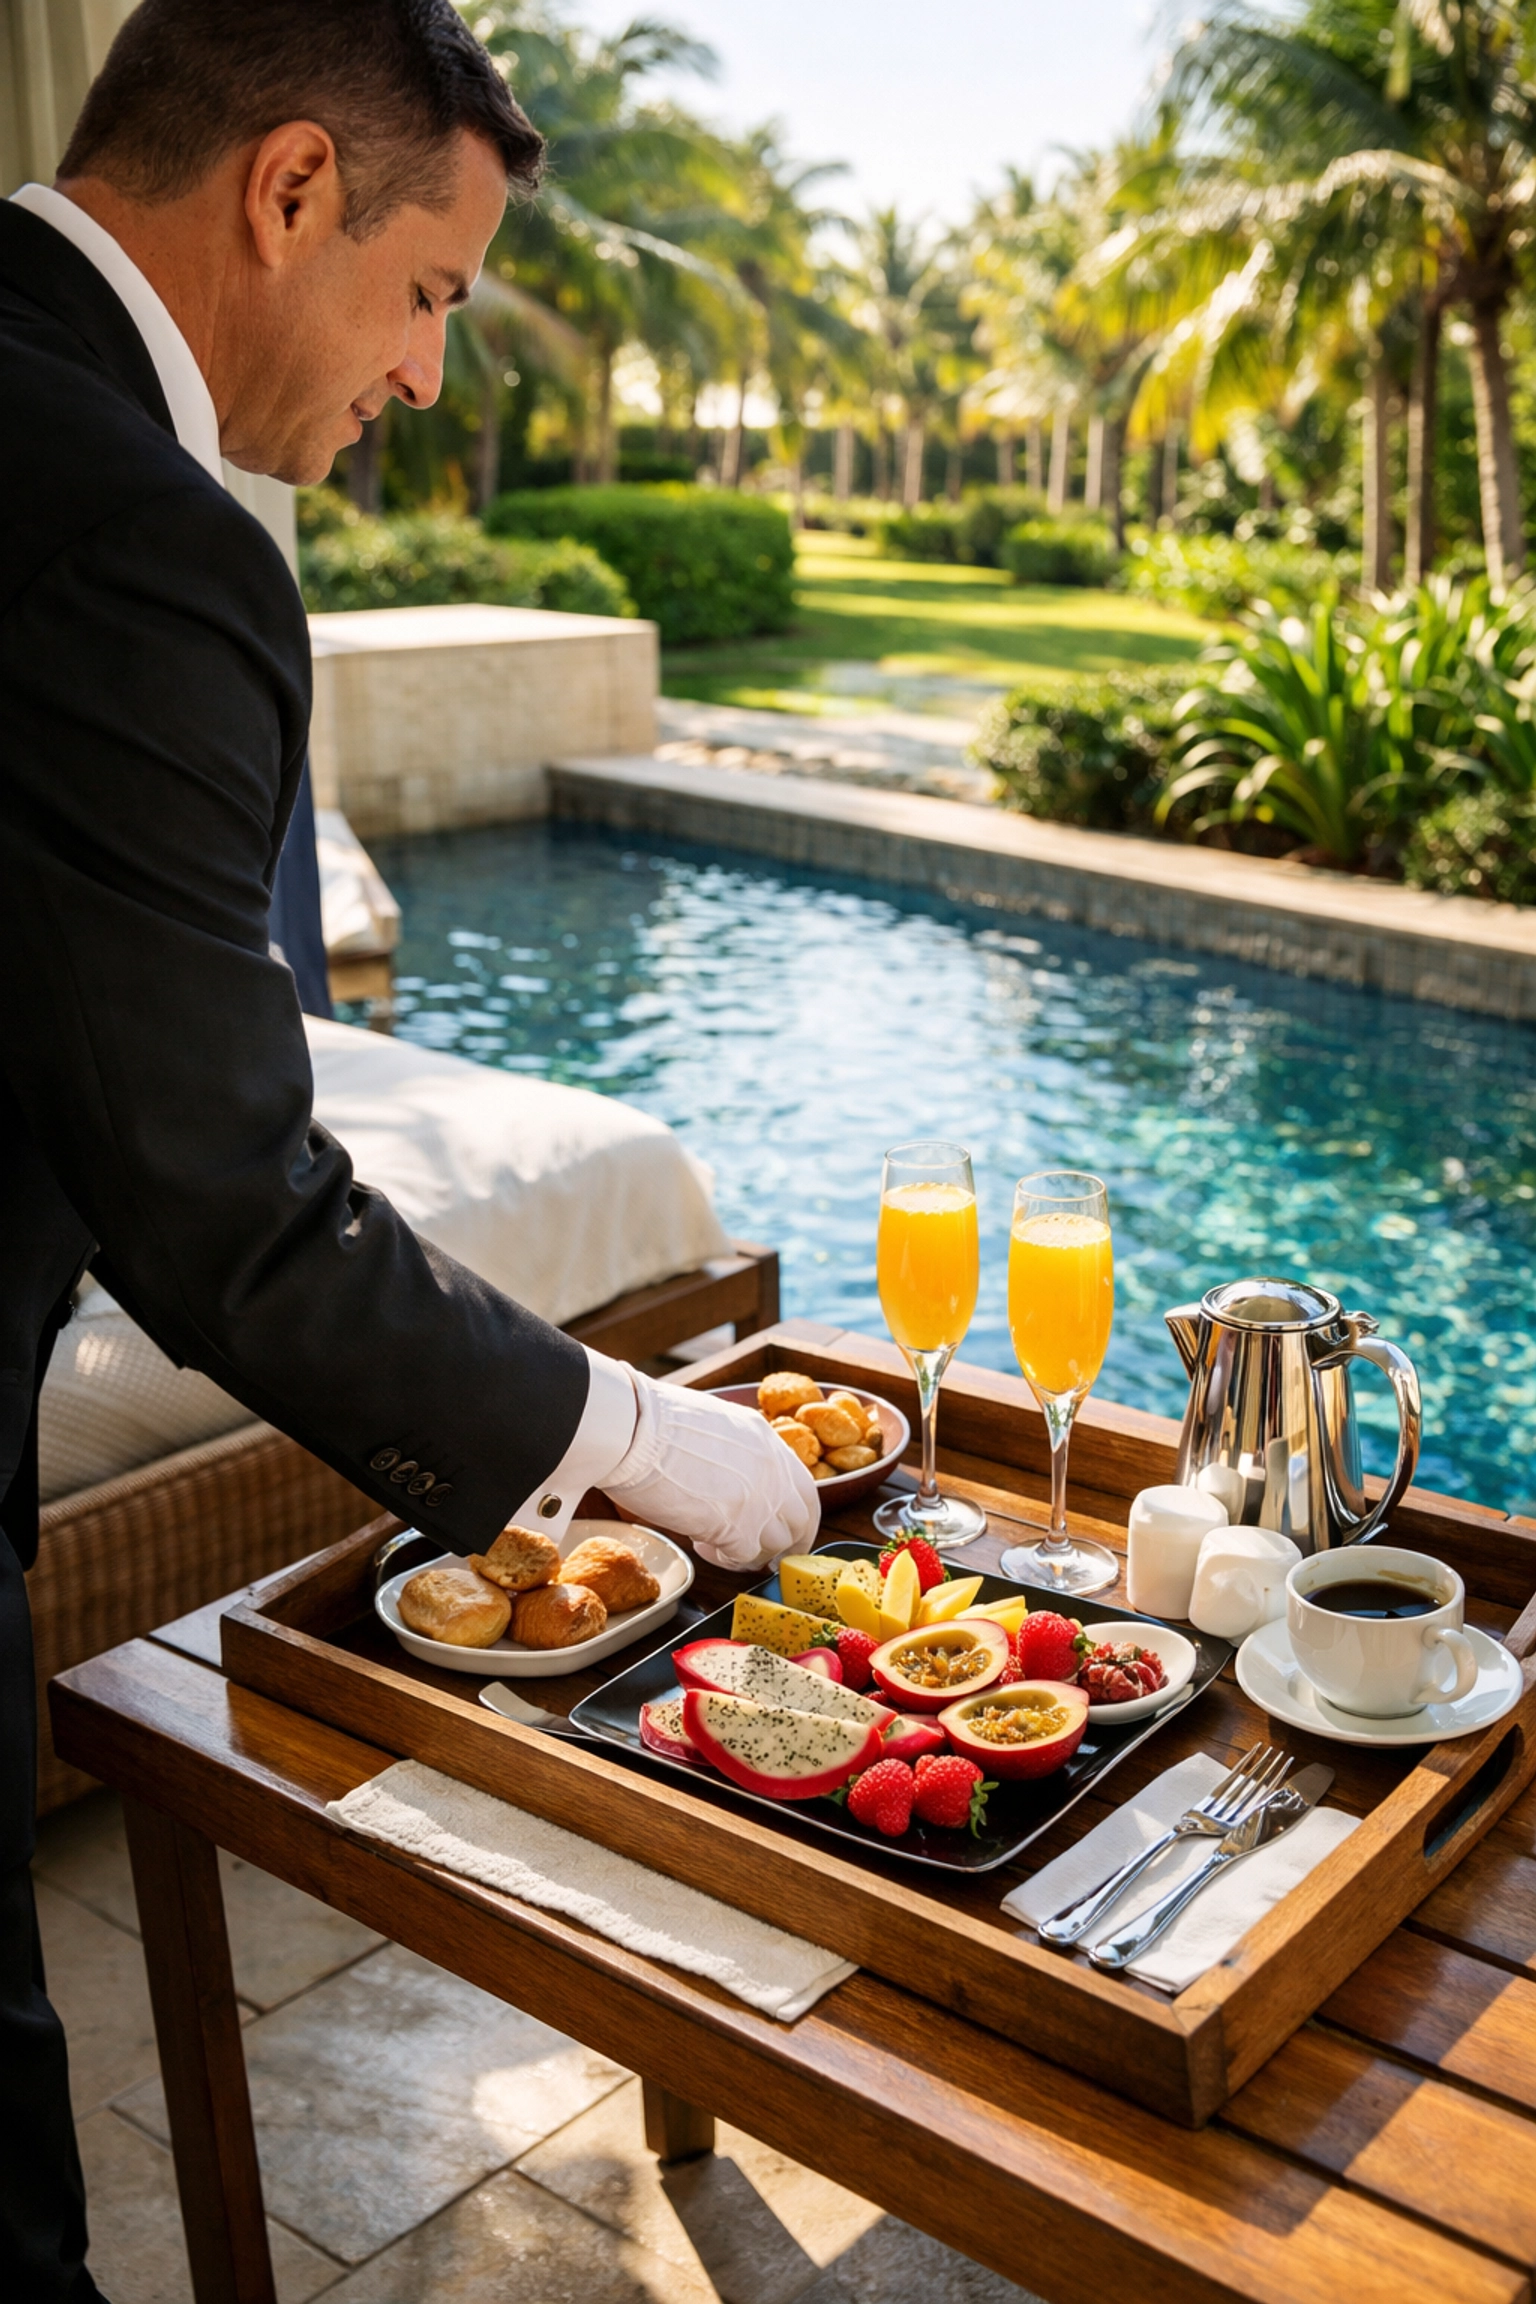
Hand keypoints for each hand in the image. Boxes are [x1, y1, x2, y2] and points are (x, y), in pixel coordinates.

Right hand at [604, 1369, 819, 1570]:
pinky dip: (725, 1559)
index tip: (789, 1532)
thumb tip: (727, 1472)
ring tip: (714, 1542)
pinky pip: (745, 1558)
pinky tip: (700, 1543)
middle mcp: (773, 1471)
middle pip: (801, 1522)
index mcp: (766, 1441)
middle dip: (784, 1544)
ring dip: (749, 1551)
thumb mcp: (712, 1424)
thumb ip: (732, 1450)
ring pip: (775, 1545)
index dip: (799, 1517)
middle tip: (762, 1556)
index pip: (805, 1489)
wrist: (635, 1430)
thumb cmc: (654, 1421)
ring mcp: (761, 1501)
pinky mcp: (739, 1529)